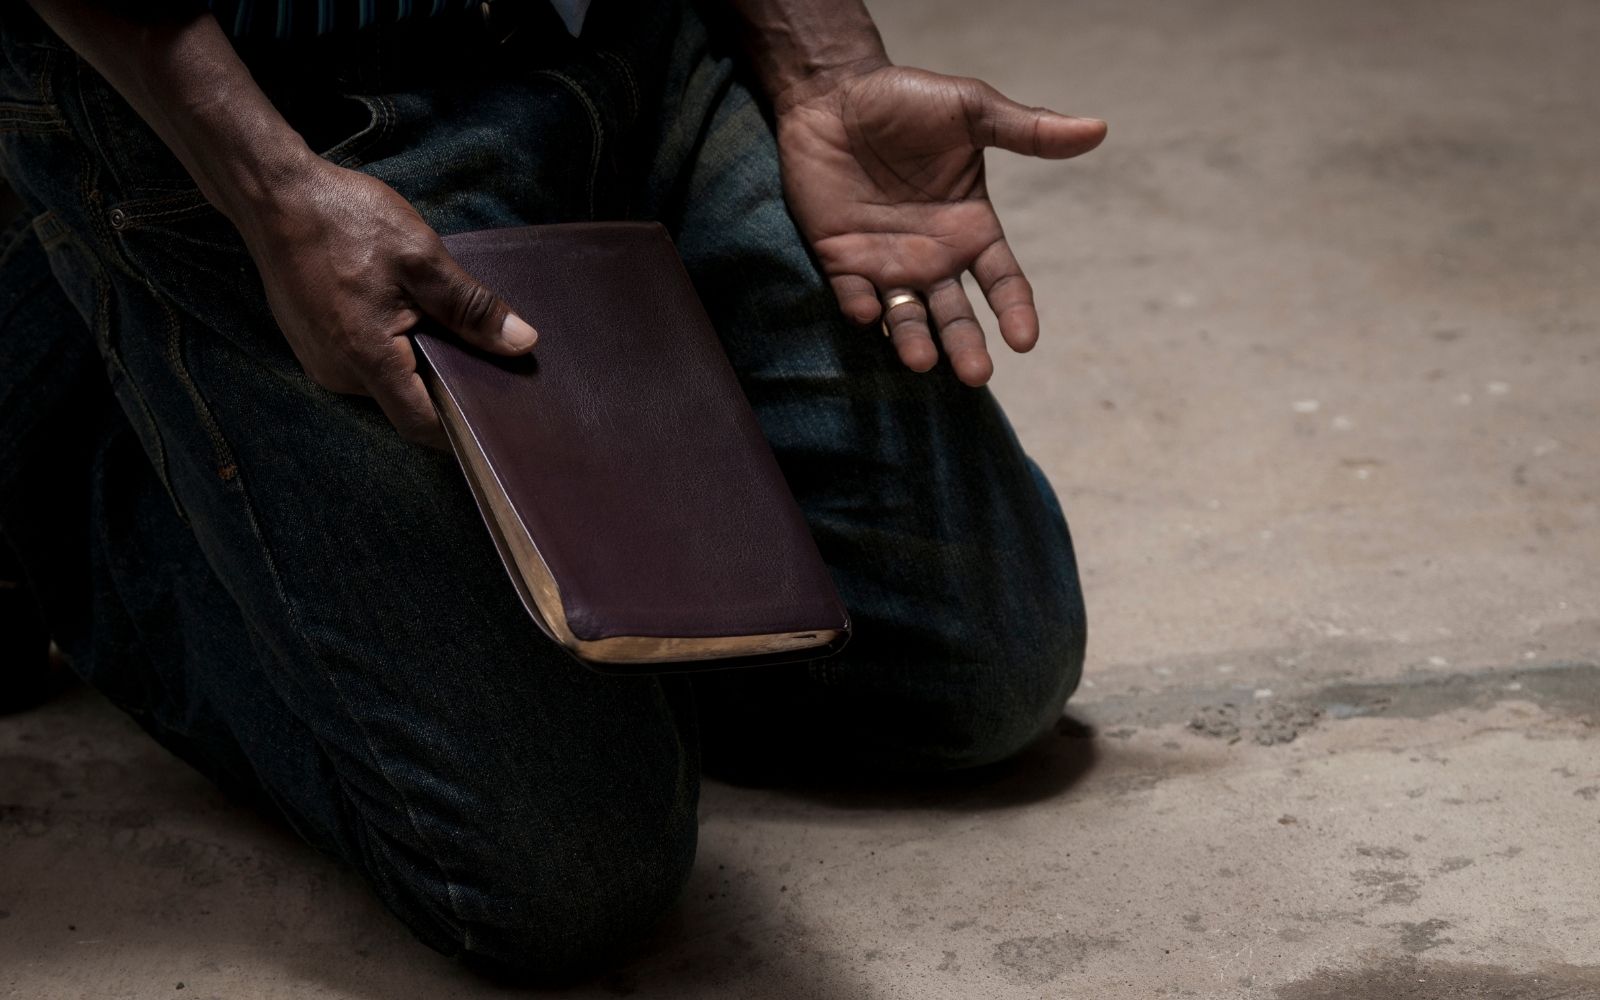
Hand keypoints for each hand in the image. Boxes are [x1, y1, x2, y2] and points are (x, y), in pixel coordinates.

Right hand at [236, 158, 536, 446]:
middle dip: (447, 389)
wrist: (272, 195)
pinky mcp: (313, 345)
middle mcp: (339, 373)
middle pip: (406, 404)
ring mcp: (321, 361)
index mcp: (367, 358)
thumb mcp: (421, 258)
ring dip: (419, 365)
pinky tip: (412, 318)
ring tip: (453, 333)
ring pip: (386, 382)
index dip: (461, 430)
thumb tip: (521, 343)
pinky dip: (394, 351)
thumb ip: (471, 307)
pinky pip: (364, 363)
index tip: (498, 418)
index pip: (421, 424)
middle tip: (491, 364)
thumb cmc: (344, 221)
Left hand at [776, 66, 1105, 384]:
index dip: (1014, 310)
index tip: (1025, 340)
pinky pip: (852, 294)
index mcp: (971, 229)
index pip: (1002, 281)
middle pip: (957, 315)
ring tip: (922, 362)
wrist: (833, 94)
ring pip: (907, 317)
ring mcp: (886, 263)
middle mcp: (934, 258)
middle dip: (966, 346)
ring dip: (914, 342)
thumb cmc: (906, 100)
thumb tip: (1099, 127)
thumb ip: (1027, 130)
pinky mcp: (840, 260)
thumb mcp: (971, 111)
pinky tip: (869, 313)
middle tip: (976, 375)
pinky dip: (861, 307)